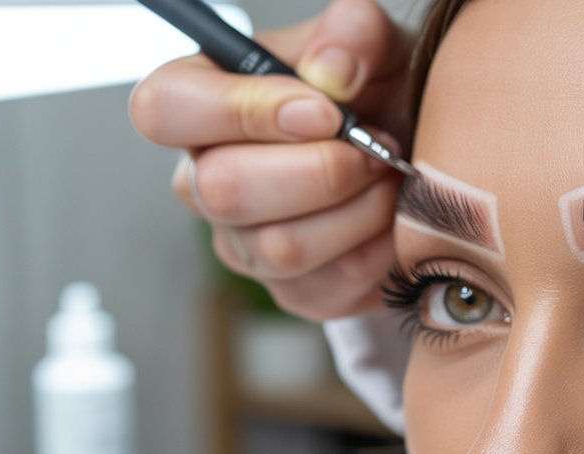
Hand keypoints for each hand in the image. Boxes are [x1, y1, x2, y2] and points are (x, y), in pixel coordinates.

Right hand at [129, 0, 412, 320]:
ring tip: (390, 177)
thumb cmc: (378, 93)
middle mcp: (203, 181)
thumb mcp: (375, 43)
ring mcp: (243, 245)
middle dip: (322, 170)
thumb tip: (331, 71)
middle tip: (377, 146)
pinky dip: (379, 249)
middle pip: (224, 191)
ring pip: (281, 247)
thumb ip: (353, 31)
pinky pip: (328, 285)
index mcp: (199, 103)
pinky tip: (393, 218)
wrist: (420, 159)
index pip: (163, 110)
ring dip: (359, 210)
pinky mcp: (292, 292)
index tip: (323, 112)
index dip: (240, 112)